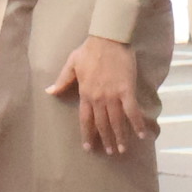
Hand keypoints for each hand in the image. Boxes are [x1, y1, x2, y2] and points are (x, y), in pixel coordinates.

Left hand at [46, 36, 146, 155]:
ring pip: (116, 122)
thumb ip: (62, 80)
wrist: (108, 39)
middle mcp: (98, 98)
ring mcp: (113, 96)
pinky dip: (137, 124)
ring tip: (122, 150)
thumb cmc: (90, 50)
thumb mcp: (71, 64)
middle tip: (110, 152)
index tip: (89, 147)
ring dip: (120, 137)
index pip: (85, 119)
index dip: (87, 134)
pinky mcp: (127, 90)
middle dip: (106, 140)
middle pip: (102, 124)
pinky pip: (132, 111)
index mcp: (85, 93)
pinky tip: (142, 134)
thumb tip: (49, 92)